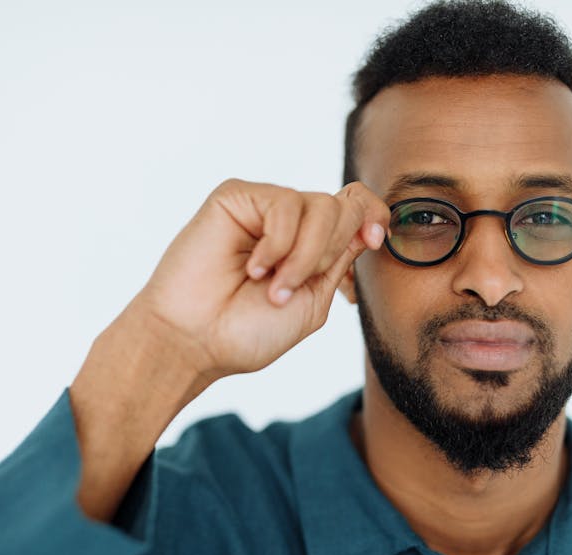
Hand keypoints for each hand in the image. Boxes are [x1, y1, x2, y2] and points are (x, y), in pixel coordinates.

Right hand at [128, 178, 388, 380]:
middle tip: (293, 288)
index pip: (359, 207)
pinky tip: (253, 268)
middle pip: (346, 206)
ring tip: (273, 286)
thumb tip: (368, 221)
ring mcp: (264, 207)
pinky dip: (278, 244)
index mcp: (313, 246)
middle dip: (330, 253)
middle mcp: (292, 222)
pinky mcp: (237, 196)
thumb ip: (341, 260)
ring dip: (306, 255)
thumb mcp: (312, 301)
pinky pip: (285, 203)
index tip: (375, 242)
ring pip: (322, 204)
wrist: (195, 340)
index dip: (376, 216)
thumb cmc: (247, 331)